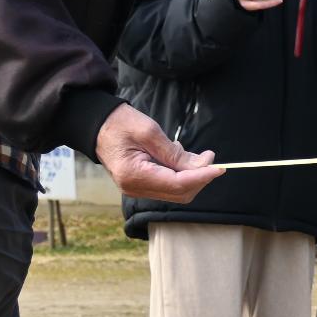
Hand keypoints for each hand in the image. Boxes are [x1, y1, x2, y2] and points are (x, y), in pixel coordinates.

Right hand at [94, 102, 220, 202]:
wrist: (95, 125)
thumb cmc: (119, 123)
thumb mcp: (149, 132)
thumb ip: (175, 153)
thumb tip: (202, 166)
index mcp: (133, 175)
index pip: (178, 184)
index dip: (202, 177)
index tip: (220, 168)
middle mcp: (135, 188)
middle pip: (180, 192)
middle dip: (200, 177)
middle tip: (209, 156)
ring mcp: (137, 189)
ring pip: (177, 191)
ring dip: (191, 175)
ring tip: (189, 152)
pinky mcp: (141, 185)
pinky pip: (168, 185)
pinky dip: (180, 174)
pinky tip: (175, 156)